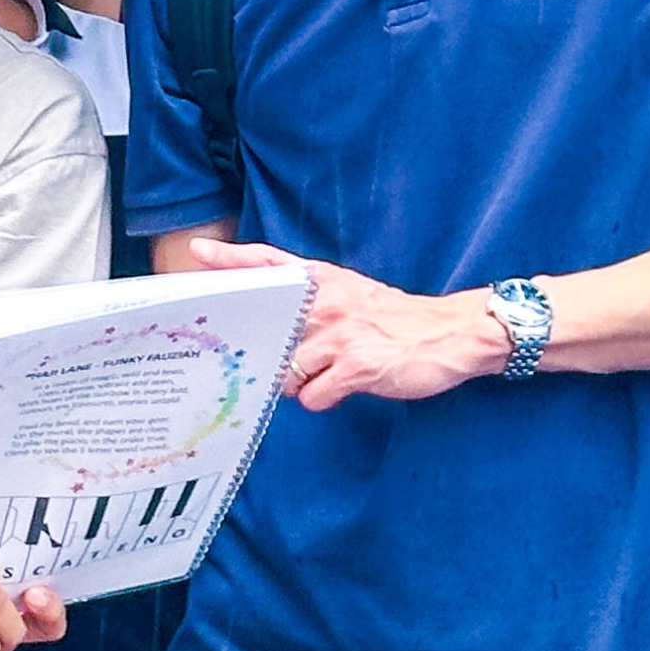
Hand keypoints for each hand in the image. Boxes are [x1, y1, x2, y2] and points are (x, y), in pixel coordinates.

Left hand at [220, 244, 499, 409]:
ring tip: (325, 373)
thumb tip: (272, 327)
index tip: (198, 252)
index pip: (268, 262)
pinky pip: (312, 396)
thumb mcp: (351, 292)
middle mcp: (327, 303)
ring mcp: (340, 334)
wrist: (451, 334)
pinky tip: (341, 388)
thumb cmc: (395, 319)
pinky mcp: (356, 367)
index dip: (231, 258)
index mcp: (324, 280)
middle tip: (258, 358)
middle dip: (258, 347)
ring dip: (298, 381)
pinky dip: (321, 398)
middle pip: (267, 323)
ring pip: (286, 370)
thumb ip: (313, 301)